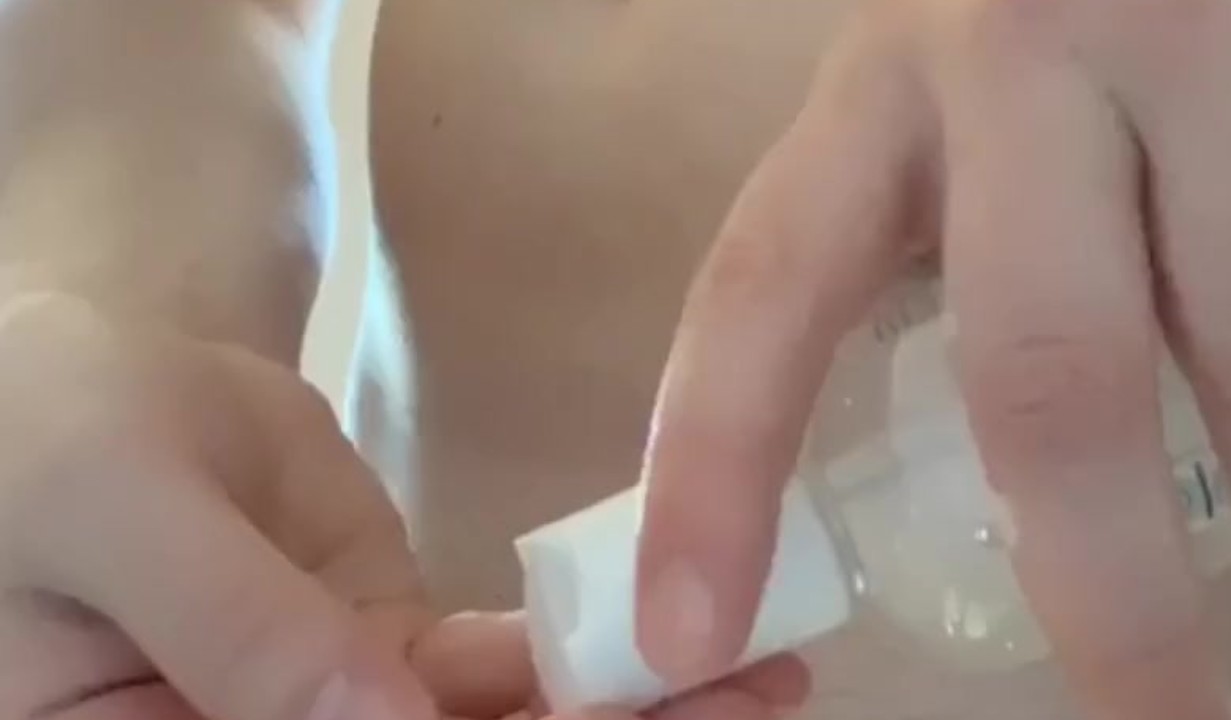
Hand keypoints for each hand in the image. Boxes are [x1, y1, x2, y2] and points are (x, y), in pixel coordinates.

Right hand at [0, 292, 806, 719]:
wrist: (95, 370)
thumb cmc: (50, 429)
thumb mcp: (120, 510)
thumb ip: (235, 627)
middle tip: (744, 704)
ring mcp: (343, 715)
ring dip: (632, 706)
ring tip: (757, 671)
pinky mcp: (393, 651)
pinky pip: (501, 668)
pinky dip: (589, 651)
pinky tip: (684, 634)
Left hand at [634, 1, 1230, 717]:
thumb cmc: (1040, 14)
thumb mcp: (949, 113)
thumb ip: (921, 252)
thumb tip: (964, 476)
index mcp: (874, 94)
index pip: (759, 295)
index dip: (713, 477)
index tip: (685, 636)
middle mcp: (1017, 63)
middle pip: (1046, 373)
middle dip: (1107, 584)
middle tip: (1159, 715)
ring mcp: (1186, 52)